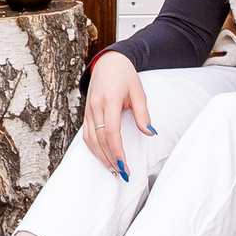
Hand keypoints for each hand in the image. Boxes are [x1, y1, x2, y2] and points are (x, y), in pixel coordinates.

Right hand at [81, 51, 154, 179]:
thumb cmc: (125, 76)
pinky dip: (93, 147)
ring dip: (101, 156)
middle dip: (111, 158)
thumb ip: (143, 113)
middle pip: (100, 139)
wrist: (108, 62)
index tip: (125, 166)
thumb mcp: (138, 92)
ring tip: (113, 168)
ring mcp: (88, 109)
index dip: (117, 152)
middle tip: (123, 173)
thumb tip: (150, 133)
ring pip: (91, 139)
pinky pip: (86, 133)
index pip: (111, 132)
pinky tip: (102, 156)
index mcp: (109, 100)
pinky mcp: (86, 112)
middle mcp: (95, 106)